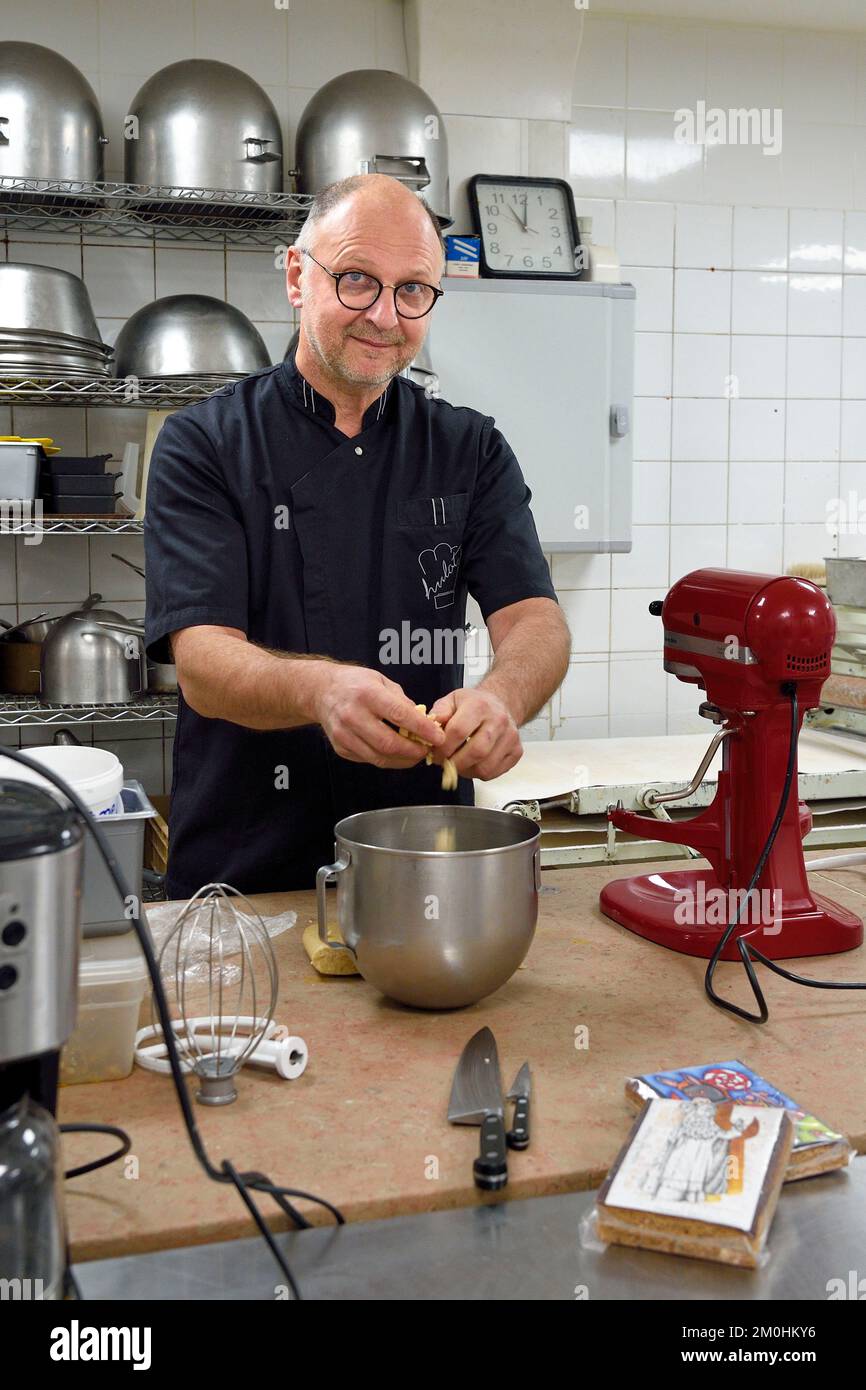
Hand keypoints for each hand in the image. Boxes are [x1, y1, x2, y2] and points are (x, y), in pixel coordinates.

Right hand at [313, 664, 445, 767]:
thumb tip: (424, 723)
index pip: (399, 715)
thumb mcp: (382, 681)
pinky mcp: (340, 748)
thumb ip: (403, 702)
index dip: (422, 729)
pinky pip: (369, 760)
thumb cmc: (356, 684)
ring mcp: (344, 734)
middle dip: (413, 752)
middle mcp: (353, 715)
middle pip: (389, 743)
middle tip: (427, 751)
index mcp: (367, 694)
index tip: (438, 737)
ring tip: (415, 755)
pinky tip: (396, 754)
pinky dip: (387, 760)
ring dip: (402, 761)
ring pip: (379, 758)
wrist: (322, 691)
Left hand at [426, 687, 522, 781]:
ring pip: (485, 766)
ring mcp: (510, 737)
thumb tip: (431, 729)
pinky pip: (494, 772)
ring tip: (458, 763)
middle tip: (445, 763)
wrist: (499, 705)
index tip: (435, 754)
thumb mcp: (452, 700)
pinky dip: (478, 773)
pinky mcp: (516, 751)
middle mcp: (498, 720)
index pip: (458, 731)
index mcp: (479, 705)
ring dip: (466, 771)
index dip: (443, 747)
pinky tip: (472, 763)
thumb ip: (439, 713)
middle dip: (455, 763)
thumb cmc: (472, 705)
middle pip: (476, 751)